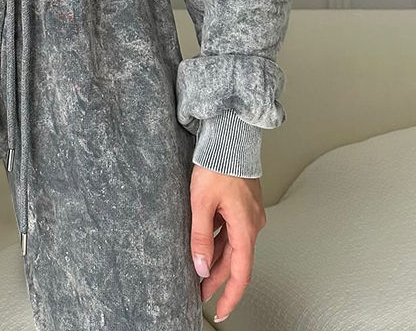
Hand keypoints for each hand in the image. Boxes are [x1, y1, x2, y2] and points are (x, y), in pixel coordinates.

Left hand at [189, 164, 266, 322]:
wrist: (229, 138)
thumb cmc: (218, 164)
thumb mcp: (201, 202)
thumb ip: (200, 236)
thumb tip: (200, 266)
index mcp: (245, 228)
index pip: (240, 273)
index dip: (230, 296)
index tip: (220, 312)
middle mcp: (252, 224)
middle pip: (235, 261)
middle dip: (217, 280)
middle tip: (200, 293)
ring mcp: (248, 215)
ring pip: (232, 246)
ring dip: (217, 261)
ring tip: (198, 272)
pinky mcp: (242, 205)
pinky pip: (231, 231)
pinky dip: (219, 242)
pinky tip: (205, 245)